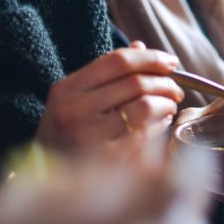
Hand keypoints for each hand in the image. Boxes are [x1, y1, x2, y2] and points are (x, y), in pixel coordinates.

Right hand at [36, 41, 184, 150]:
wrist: (48, 176)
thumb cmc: (67, 129)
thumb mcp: (76, 96)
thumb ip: (107, 71)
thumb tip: (141, 47)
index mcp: (67, 89)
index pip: (119, 61)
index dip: (151, 58)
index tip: (171, 62)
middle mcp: (74, 111)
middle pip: (136, 83)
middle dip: (165, 83)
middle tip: (176, 89)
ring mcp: (89, 137)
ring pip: (145, 107)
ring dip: (166, 103)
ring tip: (169, 105)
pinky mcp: (105, 160)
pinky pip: (145, 134)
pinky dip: (160, 124)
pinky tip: (162, 122)